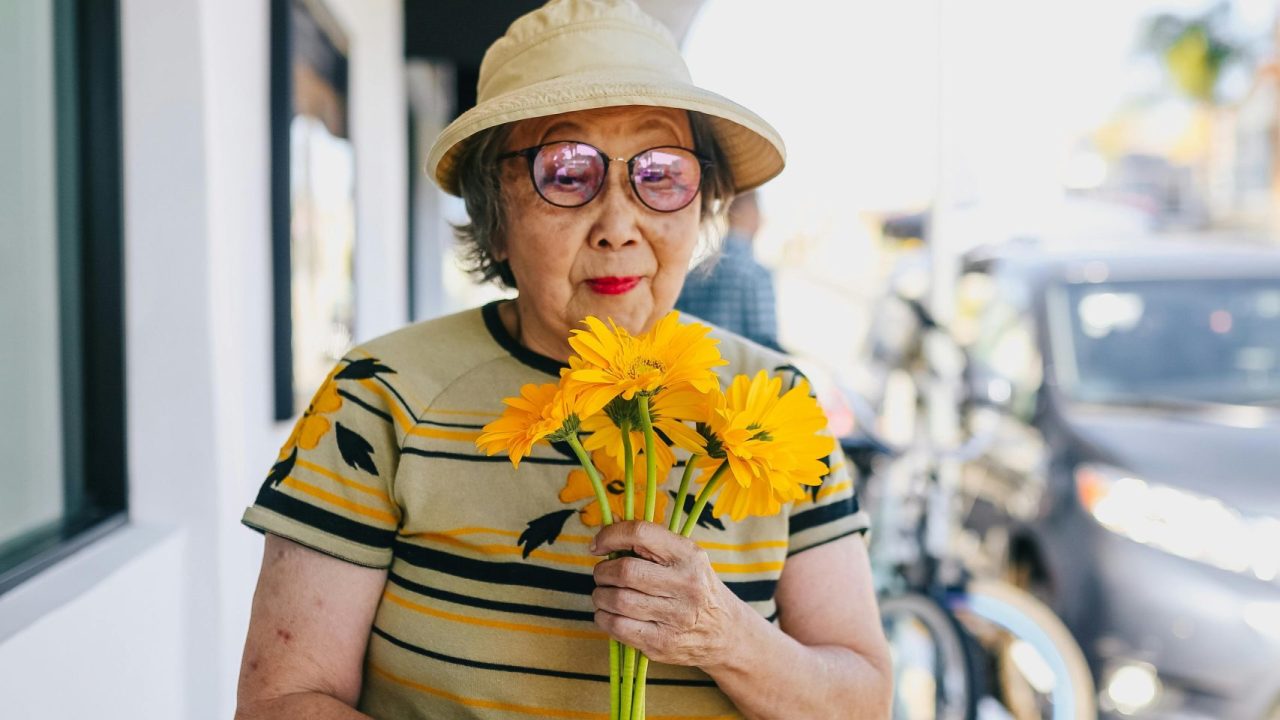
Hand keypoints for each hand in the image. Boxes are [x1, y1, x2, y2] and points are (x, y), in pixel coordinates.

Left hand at [589, 521, 745, 668]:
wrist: (726, 632)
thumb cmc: (696, 587)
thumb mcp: (683, 558)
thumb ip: (648, 541)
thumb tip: (611, 520)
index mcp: (688, 554)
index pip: (640, 533)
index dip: (611, 535)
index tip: (598, 545)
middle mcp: (685, 584)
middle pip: (624, 571)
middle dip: (602, 571)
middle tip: (602, 574)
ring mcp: (675, 616)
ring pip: (617, 600)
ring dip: (600, 595)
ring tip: (605, 594)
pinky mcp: (662, 642)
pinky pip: (617, 627)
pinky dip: (603, 617)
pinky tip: (608, 613)